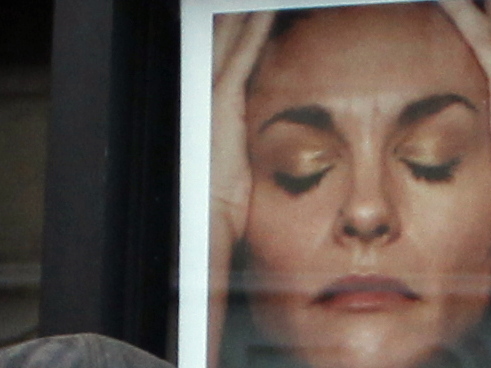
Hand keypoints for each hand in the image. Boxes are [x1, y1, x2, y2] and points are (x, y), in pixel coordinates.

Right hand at [210, 10, 275, 260]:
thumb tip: (280, 146)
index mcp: (217, 114)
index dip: (242, 35)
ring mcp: (212, 101)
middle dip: (237, 18)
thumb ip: (253, 148)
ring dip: (244, 17)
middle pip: (224, 46)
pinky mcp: (221, 105)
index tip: (258, 11)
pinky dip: (251, 33)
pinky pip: (240, 59)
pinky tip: (264, 12)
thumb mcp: (244, 170)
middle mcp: (210, 102)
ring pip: (230, 44)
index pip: (232, 62)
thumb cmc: (227, 207)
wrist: (212, 223)